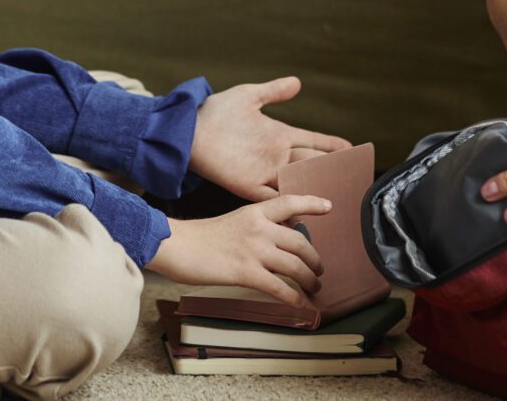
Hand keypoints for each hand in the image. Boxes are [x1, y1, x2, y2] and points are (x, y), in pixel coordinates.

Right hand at [146, 195, 332, 306]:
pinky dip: (294, 297)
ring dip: (309, 280)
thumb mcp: (233, 221)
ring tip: (314, 288)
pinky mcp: (246, 272)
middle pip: (300, 242)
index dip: (312, 204)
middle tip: (318, 270)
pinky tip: (300, 304)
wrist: (177, 245)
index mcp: (255, 212)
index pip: (290, 202)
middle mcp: (259, 228)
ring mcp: (254, 250)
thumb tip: (276, 237)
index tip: (329, 207)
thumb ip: (256, 225)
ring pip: (295, 266)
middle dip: (314, 260)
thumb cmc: (199, 237)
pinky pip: (279, 287)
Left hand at [189, 77, 351, 200]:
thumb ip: (273, 91)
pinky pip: (274, 197)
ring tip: (338, 196)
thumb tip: (297, 82)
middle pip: (311, 163)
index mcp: (279, 134)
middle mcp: (275, 155)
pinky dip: (289, 203)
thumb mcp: (249, 96)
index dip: (332, 145)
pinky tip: (305, 210)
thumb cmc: (216, 111)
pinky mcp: (249, 186)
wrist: (189, 131)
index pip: (313, 141)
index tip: (351, 149)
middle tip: (353, 177)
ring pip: (298, 181)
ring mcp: (264, 172)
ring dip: (315, 188)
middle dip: (332, 169)